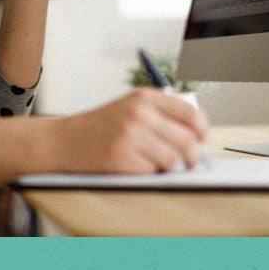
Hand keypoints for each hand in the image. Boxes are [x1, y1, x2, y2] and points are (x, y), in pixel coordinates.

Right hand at [53, 88, 210, 173]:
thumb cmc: (102, 126)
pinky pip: (152, 171)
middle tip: (191, 163)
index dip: (202, 130)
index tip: (203, 140)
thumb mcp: (131, 107)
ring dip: (169, 166)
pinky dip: (149, 173)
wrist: (66, 139)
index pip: (190, 113)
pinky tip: (135, 166)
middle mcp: (139, 113)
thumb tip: (197, 133)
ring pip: (171, 159)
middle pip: (186, 139)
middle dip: (193, 156)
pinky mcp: (121, 157)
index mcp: (145, 97)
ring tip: (158, 164)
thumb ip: (161, 113)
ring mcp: (130, 135)